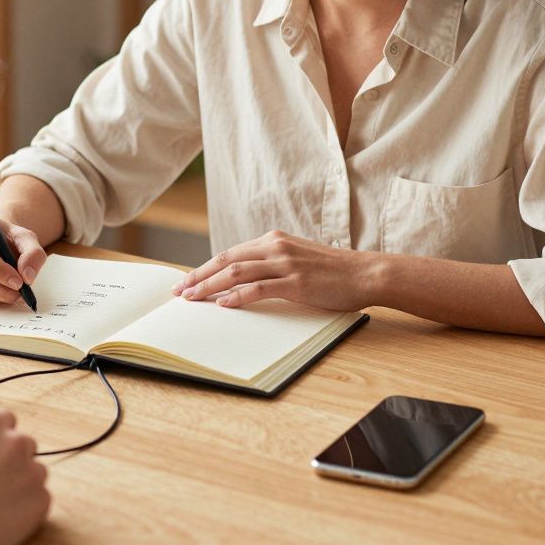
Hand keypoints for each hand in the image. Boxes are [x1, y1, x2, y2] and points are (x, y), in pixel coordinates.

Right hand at [0, 410, 49, 544]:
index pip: (6, 419)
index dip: (0, 435)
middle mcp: (15, 442)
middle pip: (24, 444)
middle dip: (14, 459)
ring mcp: (33, 470)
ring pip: (36, 471)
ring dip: (23, 482)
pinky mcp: (42, 498)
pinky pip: (39, 498)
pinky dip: (28, 507)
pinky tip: (5, 518)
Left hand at [172, 229, 376, 311]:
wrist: (365, 272)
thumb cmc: (332, 271)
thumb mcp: (297, 259)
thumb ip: (271, 264)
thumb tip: (242, 281)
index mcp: (273, 240)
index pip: (230, 254)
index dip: (204, 268)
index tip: (186, 281)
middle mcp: (275, 247)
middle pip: (226, 260)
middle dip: (198, 276)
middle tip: (179, 291)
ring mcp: (285, 263)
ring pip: (237, 272)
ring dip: (210, 286)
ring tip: (192, 298)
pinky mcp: (296, 282)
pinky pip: (259, 288)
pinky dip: (238, 296)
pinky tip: (223, 304)